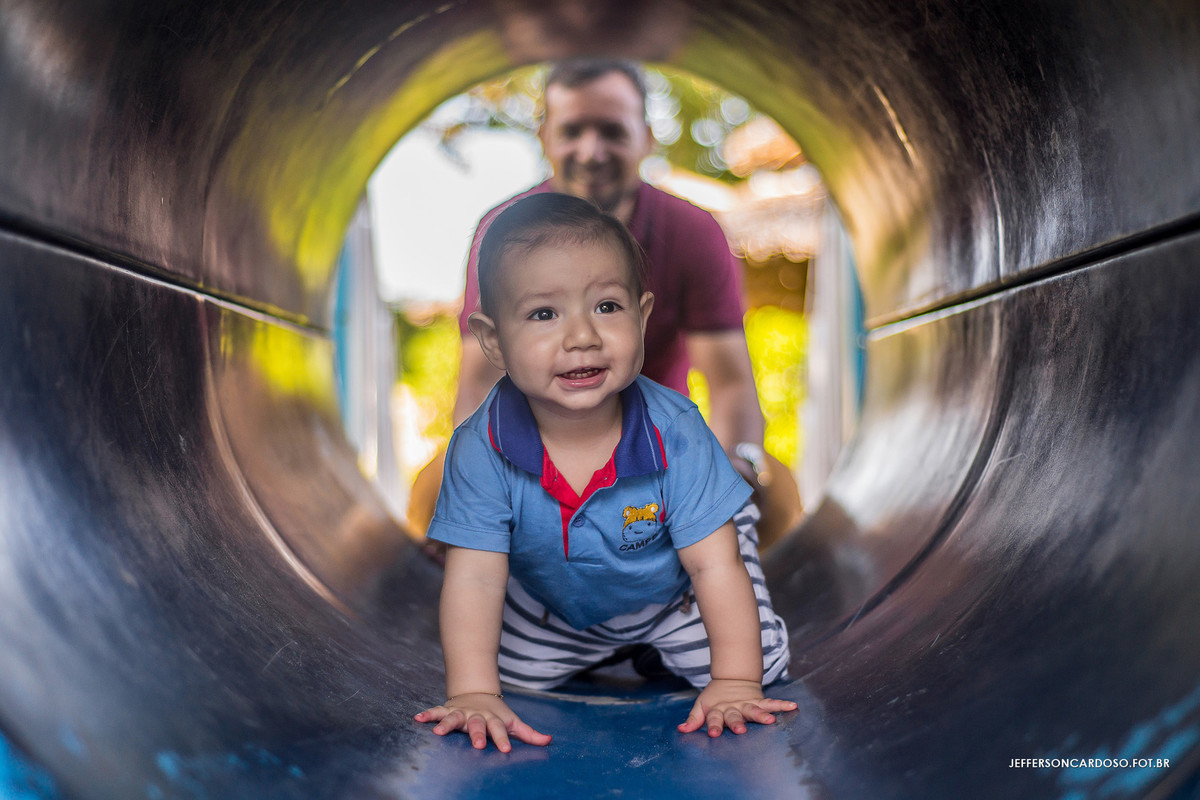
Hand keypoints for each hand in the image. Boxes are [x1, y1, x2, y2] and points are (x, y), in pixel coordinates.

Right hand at [414, 693, 551, 751]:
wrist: (477, 692)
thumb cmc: (496, 714)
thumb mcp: (513, 722)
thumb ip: (529, 733)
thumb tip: (549, 741)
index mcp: (493, 719)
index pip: (500, 729)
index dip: (503, 739)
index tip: (506, 749)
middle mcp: (477, 715)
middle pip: (477, 724)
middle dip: (477, 734)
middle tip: (478, 745)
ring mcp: (461, 712)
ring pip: (454, 718)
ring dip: (447, 724)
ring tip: (439, 733)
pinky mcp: (448, 710)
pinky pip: (436, 711)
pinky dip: (428, 714)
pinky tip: (418, 719)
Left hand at [677, 679, 796, 736]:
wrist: (732, 678)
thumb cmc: (715, 697)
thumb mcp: (701, 705)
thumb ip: (694, 718)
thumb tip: (681, 729)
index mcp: (718, 709)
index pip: (713, 718)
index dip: (712, 725)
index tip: (712, 733)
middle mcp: (733, 707)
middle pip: (734, 715)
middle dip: (736, 723)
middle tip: (740, 730)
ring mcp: (747, 703)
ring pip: (754, 709)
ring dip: (761, 715)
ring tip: (770, 720)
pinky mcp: (759, 701)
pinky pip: (771, 703)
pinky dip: (781, 704)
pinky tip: (793, 706)